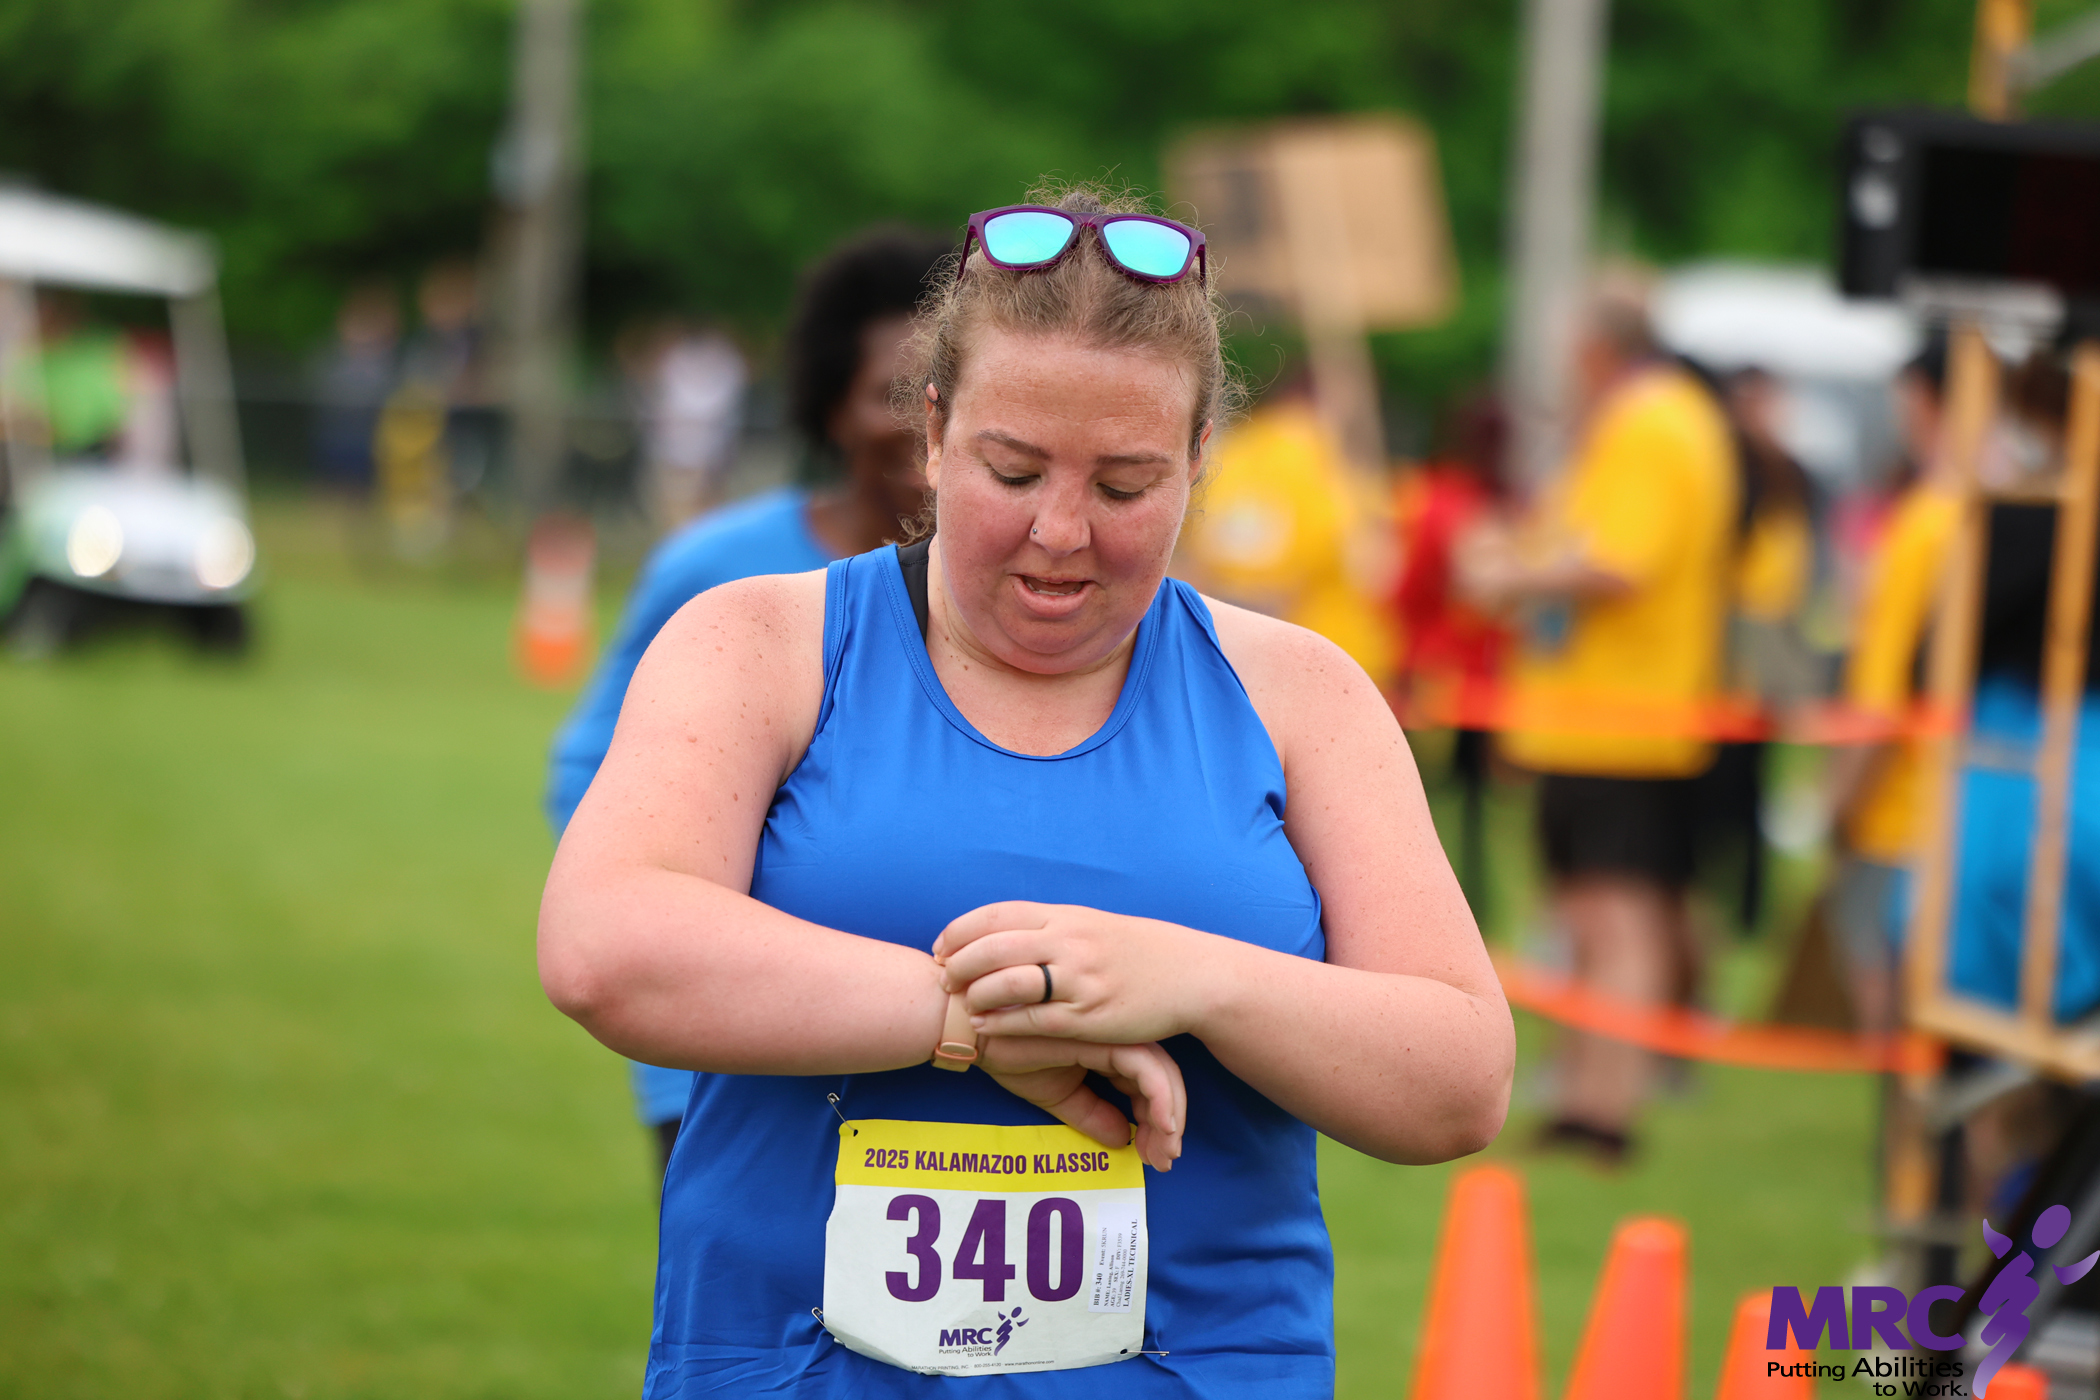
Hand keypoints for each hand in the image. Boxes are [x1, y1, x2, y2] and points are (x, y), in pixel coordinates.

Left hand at [933, 901, 1215, 1046]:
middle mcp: (1069, 941)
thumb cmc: (1138, 951)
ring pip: (1008, 983)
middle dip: (958, 964)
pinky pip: (1033, 1021)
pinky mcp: (1089, 1015)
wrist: (1191, 975)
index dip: (960, 931)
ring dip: (976, 994)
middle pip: (993, 947)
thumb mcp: (1091, 925)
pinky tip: (987, 1029)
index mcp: (1065, 915)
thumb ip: (1049, 926)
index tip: (941, 946)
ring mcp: (1079, 979)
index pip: (996, 915)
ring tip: (962, 1004)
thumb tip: (1002, 932)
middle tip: (942, 979)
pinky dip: (1002, 1025)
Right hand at [975, 1036, 1184, 1171]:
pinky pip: (1147, 1066)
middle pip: (1164, 1076)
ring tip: (1163, 1153)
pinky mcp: (1105, 1034)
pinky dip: (1161, 1096)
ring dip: (1170, 1115)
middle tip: (1165, 1160)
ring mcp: (1113, 1032)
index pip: (1147, 1080)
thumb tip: (1122, 1140)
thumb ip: (1090, 1112)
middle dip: (1170, 1122)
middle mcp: (1115, 1035)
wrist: (976, 1027)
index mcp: (1106, 1045)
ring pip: (1163, 1071)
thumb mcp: (1057, 1091)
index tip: (1155, 1155)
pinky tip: (1161, 1125)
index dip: (1157, 1118)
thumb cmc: (1009, 1051)